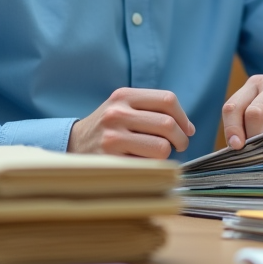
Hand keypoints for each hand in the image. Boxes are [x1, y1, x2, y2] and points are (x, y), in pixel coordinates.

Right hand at [68, 88, 195, 157]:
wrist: (74, 144)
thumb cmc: (109, 127)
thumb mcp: (123, 107)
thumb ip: (152, 110)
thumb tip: (188, 129)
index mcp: (124, 96)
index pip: (167, 99)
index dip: (184, 117)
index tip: (187, 130)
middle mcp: (117, 113)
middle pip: (168, 124)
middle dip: (181, 139)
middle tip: (179, 146)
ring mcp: (112, 138)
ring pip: (161, 147)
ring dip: (168, 155)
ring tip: (161, 156)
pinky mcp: (111, 161)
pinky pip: (148, 166)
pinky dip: (153, 167)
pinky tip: (145, 164)